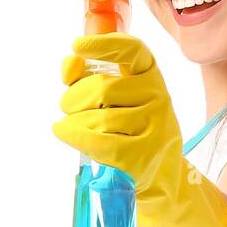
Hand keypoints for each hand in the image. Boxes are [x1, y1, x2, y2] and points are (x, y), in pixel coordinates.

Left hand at [53, 31, 226, 226]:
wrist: (162, 181)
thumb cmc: (132, 134)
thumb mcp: (120, 100)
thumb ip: (92, 76)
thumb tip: (70, 65)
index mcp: (152, 79)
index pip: (133, 51)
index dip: (103, 45)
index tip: (76, 47)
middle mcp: (159, 99)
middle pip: (102, 88)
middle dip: (73, 97)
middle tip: (68, 107)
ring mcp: (155, 129)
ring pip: (97, 117)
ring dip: (73, 121)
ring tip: (73, 127)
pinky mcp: (142, 157)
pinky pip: (98, 141)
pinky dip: (73, 135)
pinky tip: (64, 132)